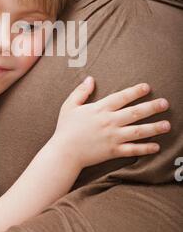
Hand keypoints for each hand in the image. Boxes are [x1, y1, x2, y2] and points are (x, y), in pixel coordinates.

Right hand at [53, 77, 170, 168]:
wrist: (64, 152)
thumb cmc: (65, 128)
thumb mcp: (69, 105)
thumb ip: (81, 91)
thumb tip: (90, 79)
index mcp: (99, 109)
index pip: (121, 97)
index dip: (135, 91)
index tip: (147, 87)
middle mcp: (109, 122)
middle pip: (135, 113)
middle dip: (152, 107)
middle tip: (165, 103)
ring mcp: (113, 137)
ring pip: (138, 131)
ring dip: (154, 128)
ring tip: (167, 125)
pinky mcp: (113, 151)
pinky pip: (132, 150)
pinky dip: (145, 149)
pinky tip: (156, 146)